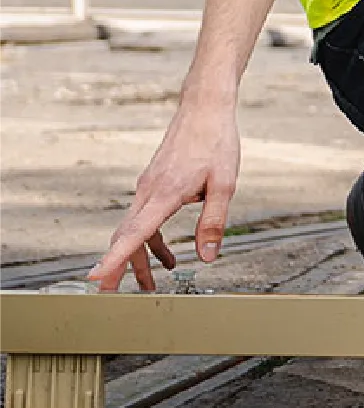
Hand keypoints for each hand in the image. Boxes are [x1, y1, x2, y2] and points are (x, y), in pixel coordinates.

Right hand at [91, 102, 240, 292]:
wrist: (204, 109)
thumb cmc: (216, 142)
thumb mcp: (225, 184)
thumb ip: (214, 222)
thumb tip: (207, 257)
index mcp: (164, 193)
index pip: (134, 232)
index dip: (114, 258)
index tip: (95, 278)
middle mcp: (148, 191)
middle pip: (127, 237)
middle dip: (120, 268)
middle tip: (113, 298)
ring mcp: (148, 187)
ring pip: (134, 229)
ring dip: (140, 257)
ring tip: (153, 283)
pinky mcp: (154, 184)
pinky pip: (145, 218)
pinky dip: (151, 239)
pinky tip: (169, 252)